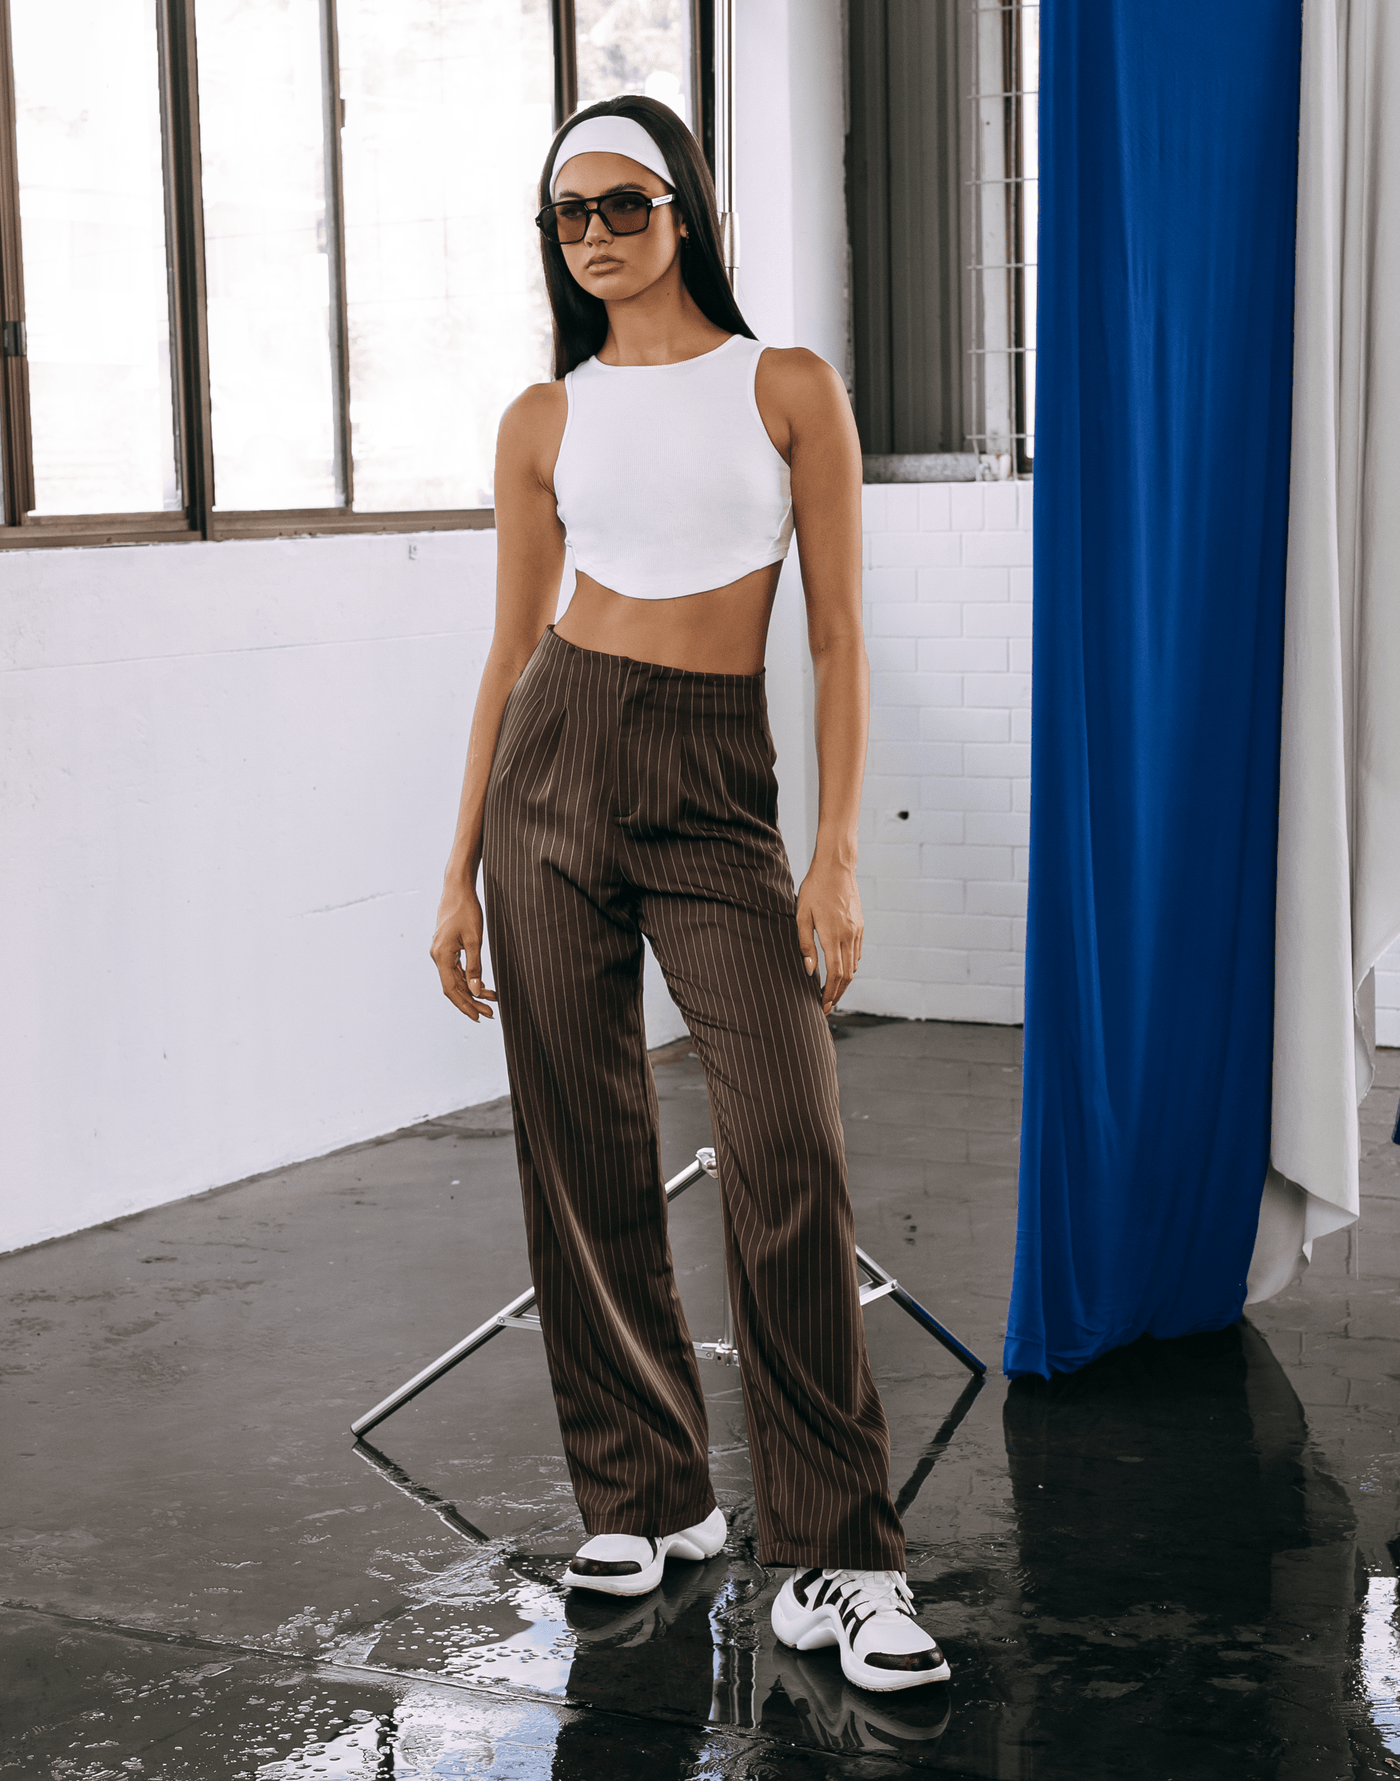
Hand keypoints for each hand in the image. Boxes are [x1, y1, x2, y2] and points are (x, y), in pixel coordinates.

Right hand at [430, 880, 497, 1021]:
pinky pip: (457, 970)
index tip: (478, 1017)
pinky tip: (481, 986)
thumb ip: (475, 966)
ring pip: (456, 979)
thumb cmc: (466, 910)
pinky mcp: (447, 948)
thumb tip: (475, 991)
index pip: (452, 990)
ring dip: (472, 991)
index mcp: (442, 956)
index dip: (465, 1005)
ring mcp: (441, 952)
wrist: (457, 889)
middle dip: (471, 1002)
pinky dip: (469, 979)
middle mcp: (438, 956)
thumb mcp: (474, 939)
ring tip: (491, 1001)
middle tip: (490, 1014)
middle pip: (454, 987)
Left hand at [795, 859, 862, 1015]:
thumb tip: (809, 970)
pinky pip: (857, 953)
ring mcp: (858, 931)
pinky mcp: (861, 926)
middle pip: (847, 975)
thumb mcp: (802, 915)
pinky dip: (850, 967)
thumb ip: (805, 944)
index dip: (830, 993)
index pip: (836, 974)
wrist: (837, 867)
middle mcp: (850, 936)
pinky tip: (841, 971)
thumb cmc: (815, 888)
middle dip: (838, 994)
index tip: (823, 1006)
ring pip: (854, 966)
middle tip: (827, 1007)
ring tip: (832, 992)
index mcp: (833, 935)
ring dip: (844, 982)